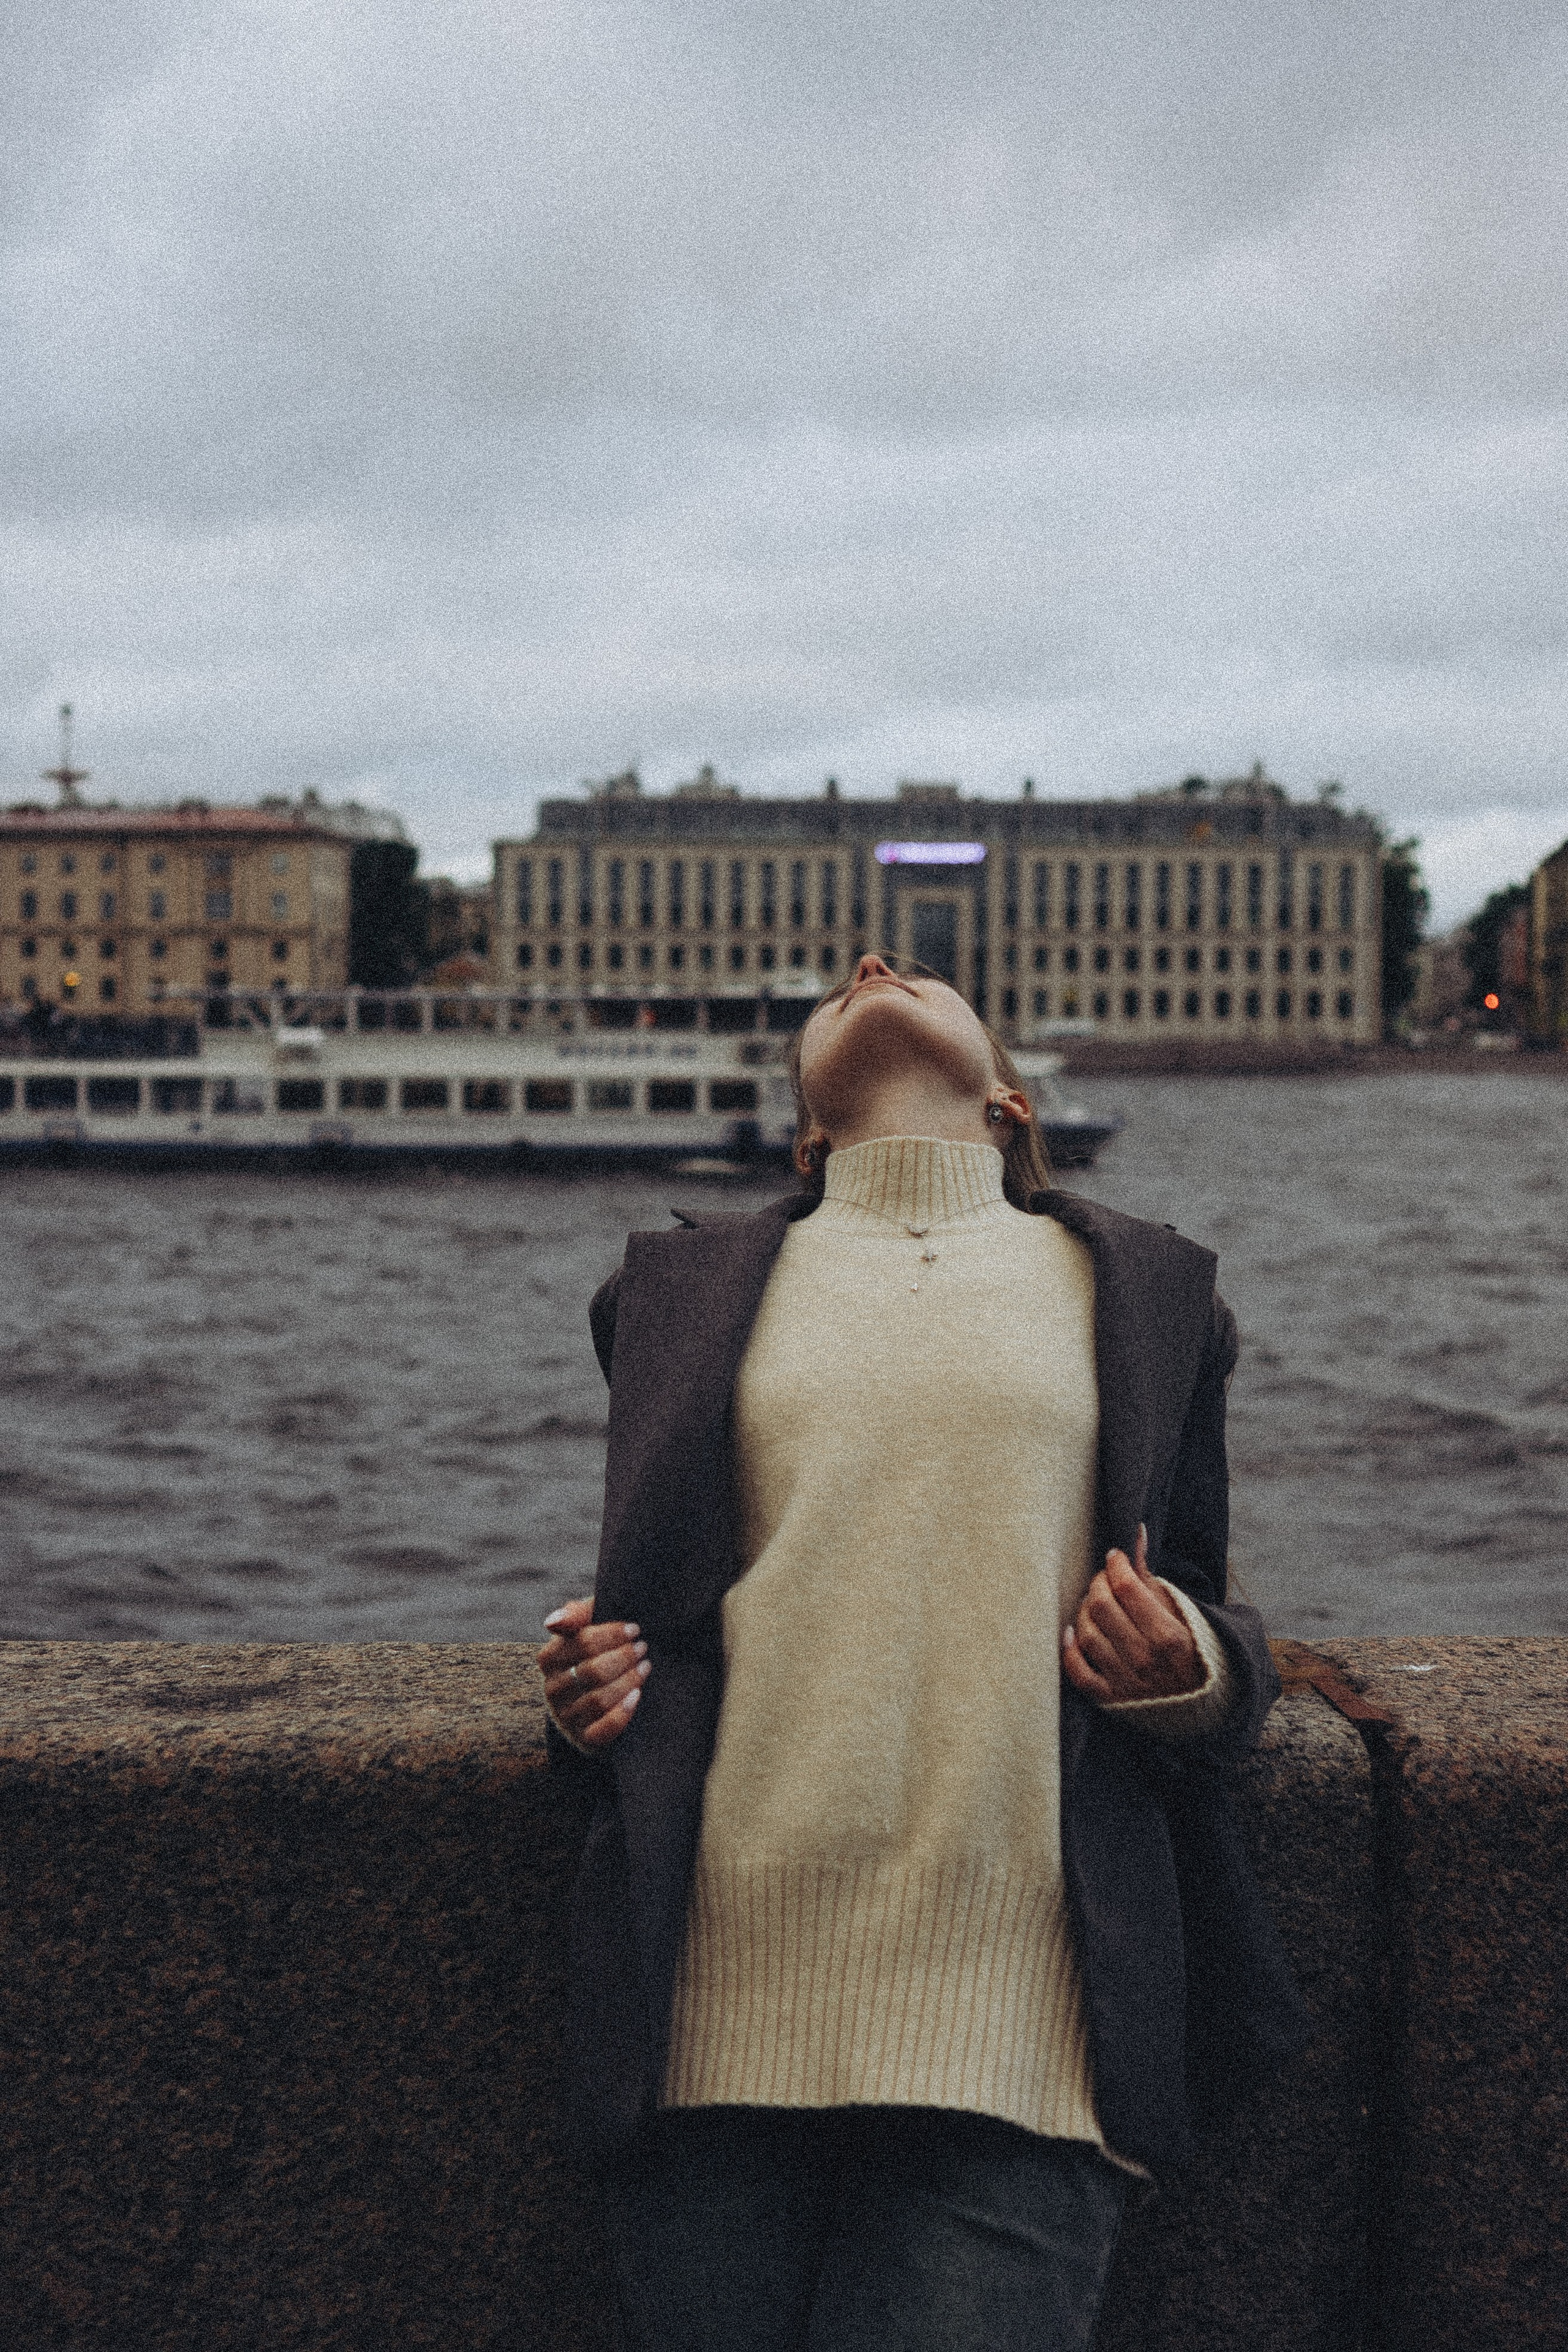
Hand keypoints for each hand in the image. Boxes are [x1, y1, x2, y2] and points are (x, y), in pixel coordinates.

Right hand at [539, 1598, 648, 1747]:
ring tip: (645, 1667)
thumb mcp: (586, 1627)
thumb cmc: (594, 1653)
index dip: (612, 1635)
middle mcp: (552, 1690)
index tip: (634, 1629)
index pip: (581, 1643)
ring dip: (628, 1681)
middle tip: (643, 1648)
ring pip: (599, 1699)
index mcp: (548, 1659)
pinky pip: (602, 1730)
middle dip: (623, 1657)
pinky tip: (637, 1696)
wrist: (596, 1698)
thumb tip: (552, 1622)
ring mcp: (567, 1716)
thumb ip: (575, 1615)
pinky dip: (621, 1714)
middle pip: (592, 1671)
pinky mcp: (584, 1738)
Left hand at [1061, 1526, 1203, 1703]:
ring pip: (1087, 1635)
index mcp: (1169, 1636)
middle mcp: (1147, 1661)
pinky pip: (1079, 1674)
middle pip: (1102, 1608)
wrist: (1199, 1697)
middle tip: (1104, 1580)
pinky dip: (1070, 1651)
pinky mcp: (1111, 1699)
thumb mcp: (1175, 1607)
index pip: (1126, 1589)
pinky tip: (1071, 1632)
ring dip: (1084, 1612)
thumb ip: (1147, 1573)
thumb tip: (1134, 1531)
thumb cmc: (1186, 1643)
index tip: (1115, 1558)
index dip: (1115, 1565)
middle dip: (1098, 1584)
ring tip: (1094, 1603)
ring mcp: (1128, 1683)